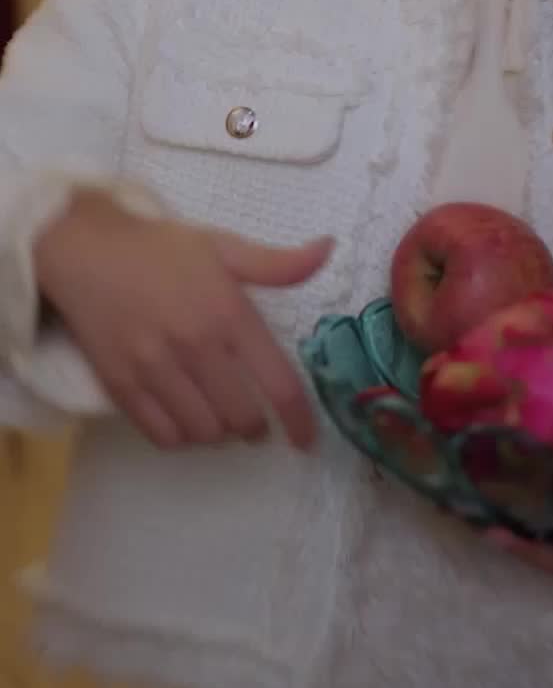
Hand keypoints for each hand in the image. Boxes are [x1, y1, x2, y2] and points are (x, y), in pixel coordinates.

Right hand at [33, 189, 333, 452]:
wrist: (88, 252)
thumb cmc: (162, 249)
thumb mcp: (224, 246)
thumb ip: (278, 263)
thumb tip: (329, 249)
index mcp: (229, 314)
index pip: (278, 383)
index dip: (299, 420)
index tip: (306, 440)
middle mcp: (196, 347)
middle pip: (241, 418)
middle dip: (255, 428)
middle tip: (255, 422)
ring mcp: (155, 370)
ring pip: (203, 432)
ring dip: (220, 434)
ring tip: (221, 419)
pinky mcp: (121, 386)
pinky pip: (162, 435)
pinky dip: (182, 437)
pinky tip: (187, 421)